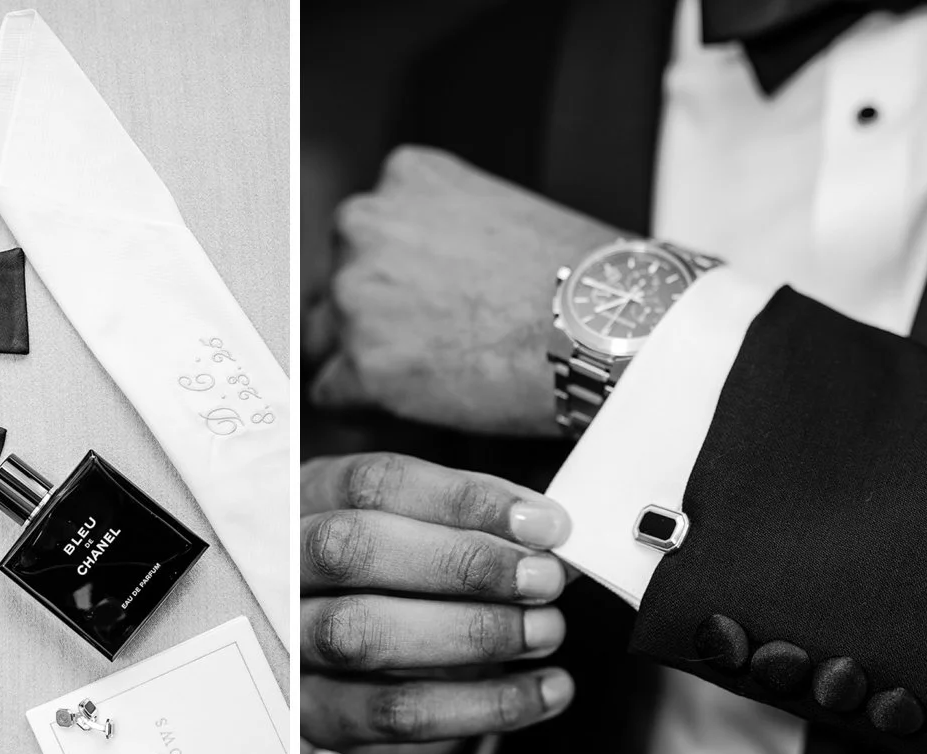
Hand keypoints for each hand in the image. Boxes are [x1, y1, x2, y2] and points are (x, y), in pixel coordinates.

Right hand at [301, 452, 574, 753]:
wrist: (338, 661)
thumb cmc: (390, 576)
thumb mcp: (411, 526)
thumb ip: (470, 520)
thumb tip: (550, 533)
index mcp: (306, 497)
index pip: (374, 483)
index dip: (464, 500)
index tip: (544, 524)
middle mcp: (280, 566)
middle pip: (353, 550)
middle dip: (463, 564)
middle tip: (544, 580)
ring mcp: (290, 643)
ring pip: (364, 634)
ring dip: (473, 633)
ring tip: (546, 631)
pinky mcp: (317, 714)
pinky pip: (397, 714)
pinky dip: (486, 706)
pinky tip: (547, 691)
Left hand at [309, 146, 617, 435]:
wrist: (601, 331)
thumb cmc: (576, 278)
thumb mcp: (501, 211)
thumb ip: (443, 227)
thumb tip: (425, 272)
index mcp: (405, 177)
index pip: (366, 229)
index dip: (393, 274)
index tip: (422, 298)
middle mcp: (366, 224)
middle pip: (338, 278)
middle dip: (370, 312)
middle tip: (423, 340)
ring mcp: (356, 294)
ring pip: (324, 334)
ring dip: (359, 356)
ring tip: (418, 374)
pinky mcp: (361, 364)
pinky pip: (328, 390)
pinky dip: (360, 403)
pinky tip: (404, 404)